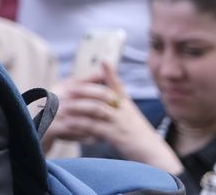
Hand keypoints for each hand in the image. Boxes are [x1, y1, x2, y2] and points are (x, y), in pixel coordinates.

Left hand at [49, 63, 180, 173]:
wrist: (153, 154)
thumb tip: (108, 100)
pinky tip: (69, 123)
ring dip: (78, 107)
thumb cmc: (139, 137)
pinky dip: (80, 124)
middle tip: (67, 88)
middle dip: (84, 90)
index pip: (118, 85)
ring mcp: (120, 122)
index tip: (103, 60)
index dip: (111, 73)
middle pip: (103, 94)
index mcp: (127, 105)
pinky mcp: (116, 136)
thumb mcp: (131, 118)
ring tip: (63, 106)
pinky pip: (95, 127)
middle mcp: (124, 111)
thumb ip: (120, 108)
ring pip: (96, 109)